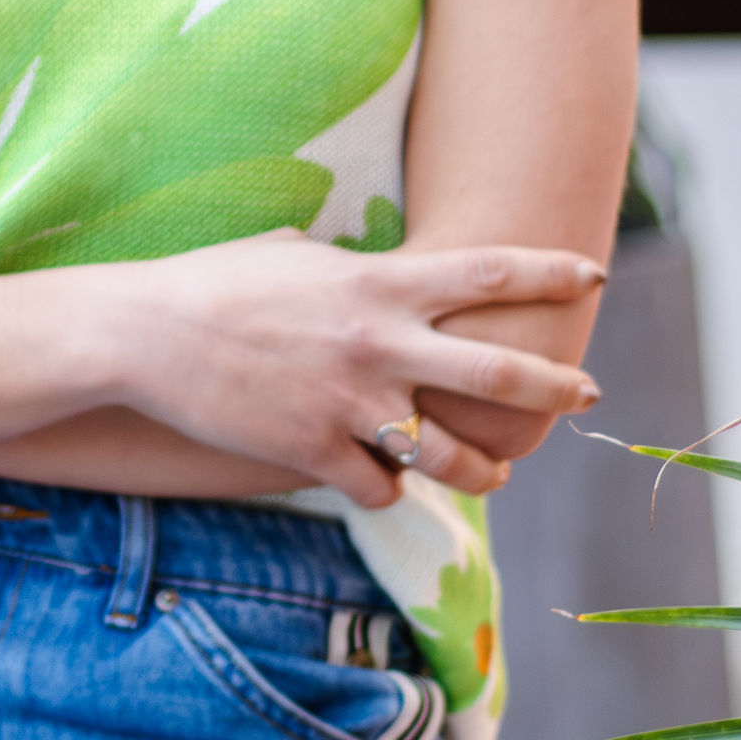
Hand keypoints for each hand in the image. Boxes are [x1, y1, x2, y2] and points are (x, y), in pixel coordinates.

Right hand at [111, 232, 603, 507]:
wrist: (144, 334)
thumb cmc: (217, 282)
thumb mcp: (299, 254)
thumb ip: (358, 272)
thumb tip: (385, 273)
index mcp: (379, 281)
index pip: (490, 270)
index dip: (552, 272)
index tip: (596, 276)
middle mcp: (378, 341)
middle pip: (498, 370)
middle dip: (556, 385)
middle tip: (591, 394)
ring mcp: (349, 401)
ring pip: (451, 454)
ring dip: (485, 467)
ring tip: (498, 470)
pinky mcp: (313, 450)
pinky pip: (380, 485)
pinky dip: (387, 485)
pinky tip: (381, 478)